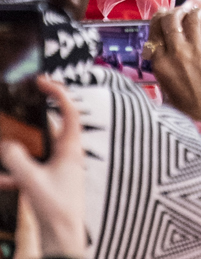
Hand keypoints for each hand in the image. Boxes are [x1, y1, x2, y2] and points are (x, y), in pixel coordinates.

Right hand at [0, 76, 86, 258]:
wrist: (63, 241)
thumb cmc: (57, 210)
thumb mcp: (33, 182)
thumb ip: (17, 161)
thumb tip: (6, 144)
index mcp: (71, 149)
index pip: (69, 111)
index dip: (57, 92)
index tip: (41, 82)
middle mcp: (67, 156)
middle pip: (53, 127)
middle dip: (35, 116)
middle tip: (22, 104)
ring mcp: (58, 170)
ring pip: (38, 150)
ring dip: (21, 148)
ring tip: (5, 141)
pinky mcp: (49, 185)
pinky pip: (30, 173)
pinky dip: (15, 174)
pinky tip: (0, 180)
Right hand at [146, 8, 200, 123]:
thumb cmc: (185, 110)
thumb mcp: (163, 88)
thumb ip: (161, 65)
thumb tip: (157, 48)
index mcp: (160, 64)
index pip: (154, 31)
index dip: (158, 20)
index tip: (161, 17)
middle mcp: (176, 54)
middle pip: (171, 19)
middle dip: (173, 12)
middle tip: (177, 13)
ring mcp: (196, 51)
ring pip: (191, 17)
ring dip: (191, 12)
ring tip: (192, 14)